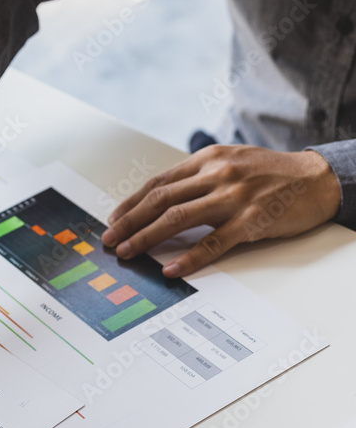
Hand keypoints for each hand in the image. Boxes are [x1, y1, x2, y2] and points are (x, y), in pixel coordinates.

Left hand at [102, 145, 340, 276]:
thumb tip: (160, 198)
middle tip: (110, 240)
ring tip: (128, 251)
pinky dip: (190, 256)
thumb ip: (197, 176)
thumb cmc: (270, 173)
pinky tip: (172, 268)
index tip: (113, 220)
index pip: (158, 182)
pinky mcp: (252, 220)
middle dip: (129, 221)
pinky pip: (214, 242)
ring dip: (147, 237)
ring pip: (178, 217)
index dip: (131, 203)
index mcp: (206, 160)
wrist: (318, 178)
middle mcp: (216, 174)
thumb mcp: (230, 161)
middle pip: (160, 199)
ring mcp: (233, 197)